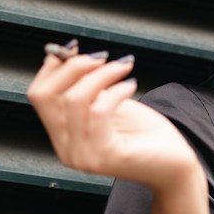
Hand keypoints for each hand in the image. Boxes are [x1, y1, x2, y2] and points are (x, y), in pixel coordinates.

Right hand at [26, 45, 199, 188]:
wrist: (174, 165)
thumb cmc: (144, 134)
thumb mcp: (108, 103)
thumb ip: (86, 86)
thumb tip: (68, 53)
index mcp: (63, 136)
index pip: (38, 95)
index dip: (53, 66)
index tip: (76, 48)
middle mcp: (66, 150)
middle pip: (46, 96)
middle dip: (73, 67)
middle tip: (102, 57)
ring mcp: (83, 156)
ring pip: (74, 100)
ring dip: (101, 75)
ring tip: (123, 68)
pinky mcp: (105, 157)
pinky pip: (99, 111)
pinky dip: (116, 91)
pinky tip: (132, 85)